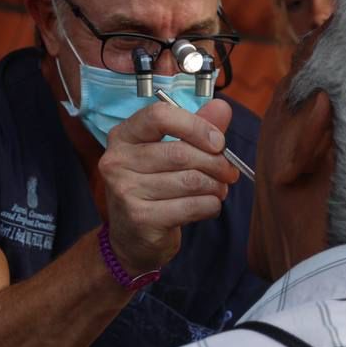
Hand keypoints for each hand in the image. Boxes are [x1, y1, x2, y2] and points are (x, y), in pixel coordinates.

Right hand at [98, 98, 238, 273]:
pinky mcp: (141, 218)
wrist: (131, 239)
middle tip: (228, 172)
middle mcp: (117, 161)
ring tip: (219, 189)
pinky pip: (192, 206)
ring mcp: (125, 191)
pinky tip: (208, 205)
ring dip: (215, 186)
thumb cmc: (153, 189)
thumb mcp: (168, 153)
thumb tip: (222, 107)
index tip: (218, 142)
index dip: (196, 126)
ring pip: (190, 181)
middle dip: (215, 162)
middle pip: (181, 152)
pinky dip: (210, 205)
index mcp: (123, 136)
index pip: (160, 116)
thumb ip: (195, 128)